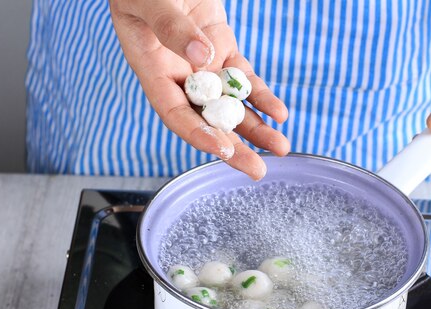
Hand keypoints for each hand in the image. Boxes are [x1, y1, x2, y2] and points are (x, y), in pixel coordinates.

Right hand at [109, 0, 289, 179]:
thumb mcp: (150, 2)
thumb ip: (172, 29)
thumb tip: (202, 59)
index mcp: (153, 71)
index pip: (174, 113)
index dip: (197, 134)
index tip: (222, 149)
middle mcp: (179, 77)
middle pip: (208, 120)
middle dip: (234, 147)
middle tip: (257, 170)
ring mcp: (204, 66)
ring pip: (231, 105)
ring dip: (256, 128)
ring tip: (280, 147)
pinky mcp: (223, 51)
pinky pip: (244, 79)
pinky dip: (262, 96)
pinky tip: (279, 113)